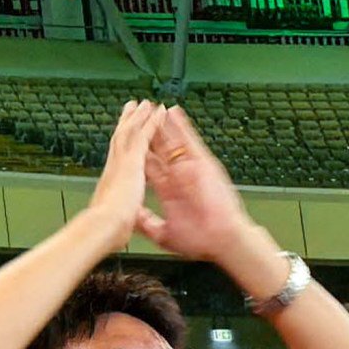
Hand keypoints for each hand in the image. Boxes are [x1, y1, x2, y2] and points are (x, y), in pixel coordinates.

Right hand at [84, 98, 159, 229]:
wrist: (102, 228)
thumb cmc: (105, 232)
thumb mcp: (114, 223)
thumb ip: (118, 218)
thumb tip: (118, 222)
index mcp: (113, 184)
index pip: (118, 158)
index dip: (121, 145)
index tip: (123, 134)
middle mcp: (115, 168)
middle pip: (121, 139)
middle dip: (127, 123)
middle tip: (130, 108)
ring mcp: (122, 162)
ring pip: (130, 132)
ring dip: (138, 116)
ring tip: (144, 103)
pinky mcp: (132, 161)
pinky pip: (143, 135)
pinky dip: (150, 122)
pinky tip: (157, 110)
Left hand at [134, 106, 258, 267]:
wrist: (221, 241)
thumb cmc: (199, 241)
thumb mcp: (164, 232)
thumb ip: (146, 221)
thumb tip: (131, 216)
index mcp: (169, 191)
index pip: (149, 166)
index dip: (137, 152)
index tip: (126, 141)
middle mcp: (179, 177)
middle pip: (159, 149)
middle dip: (148, 133)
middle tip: (137, 115)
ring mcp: (190, 169)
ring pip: (173, 141)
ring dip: (162, 124)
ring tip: (152, 107)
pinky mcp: (203, 165)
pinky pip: (191, 141)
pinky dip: (182, 127)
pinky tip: (173, 113)